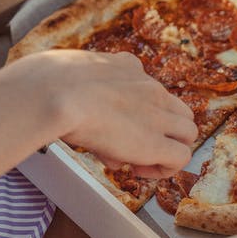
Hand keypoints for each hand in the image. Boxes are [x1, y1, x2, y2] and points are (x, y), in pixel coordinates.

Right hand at [13, 50, 196, 177]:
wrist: (54, 92)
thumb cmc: (48, 83)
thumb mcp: (66, 75)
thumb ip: (79, 88)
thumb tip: (71, 102)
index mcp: (127, 67)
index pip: (151, 90)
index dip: (141, 114)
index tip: (119, 128)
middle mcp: (149, 88)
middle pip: (178, 112)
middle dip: (161, 133)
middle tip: (133, 149)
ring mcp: (157, 114)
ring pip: (188, 133)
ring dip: (166, 151)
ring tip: (138, 163)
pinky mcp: (155, 141)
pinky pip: (181, 157)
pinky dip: (164, 168)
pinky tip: (138, 171)